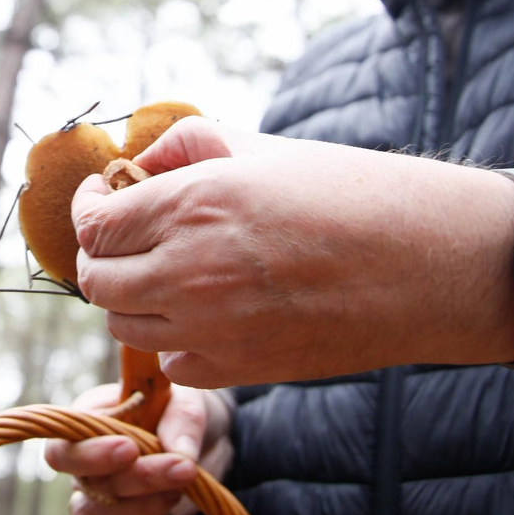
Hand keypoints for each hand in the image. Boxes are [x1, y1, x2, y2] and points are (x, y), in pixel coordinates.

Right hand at [44, 383, 231, 514]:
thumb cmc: (180, 416)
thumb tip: (182, 453)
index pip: (64, 444)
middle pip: (85, 485)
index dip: (91, 453)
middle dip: (137, 480)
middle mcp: (83, 464)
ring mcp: (93, 500)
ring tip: (177, 493)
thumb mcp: (188, 400)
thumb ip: (183, 419)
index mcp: (89, 421)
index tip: (132, 449)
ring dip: (138, 511)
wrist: (199, 448)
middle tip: (183, 470)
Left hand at [71, 117, 513, 387]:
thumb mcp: (259, 147)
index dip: (89, 208)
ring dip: (133, 298)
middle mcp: (189, 270)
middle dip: (100, 256)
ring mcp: (213, 327)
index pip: (93, 225)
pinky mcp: (242, 369)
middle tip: (123, 236)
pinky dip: (175, 341)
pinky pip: (174, 365)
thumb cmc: (348, 192)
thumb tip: (140, 166)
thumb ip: (186, 145)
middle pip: (96, 281)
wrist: (425, 260)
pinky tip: (203, 314)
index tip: (103, 196)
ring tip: (163, 272)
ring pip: (126, 327)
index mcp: (190, 204)